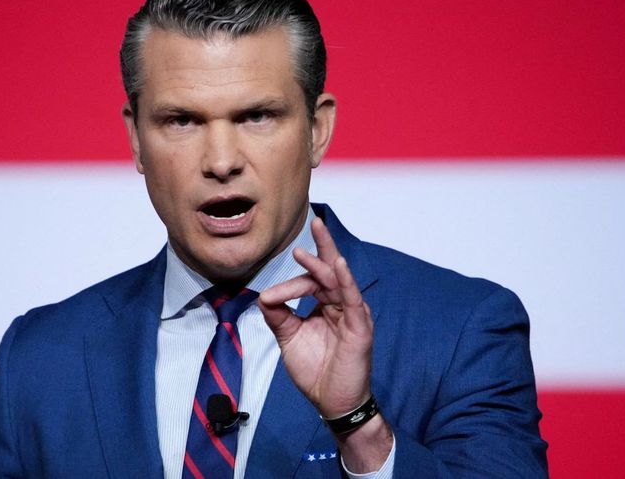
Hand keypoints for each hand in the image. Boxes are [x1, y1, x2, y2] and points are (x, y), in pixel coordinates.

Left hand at [257, 216, 373, 417]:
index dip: (291, 283)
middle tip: (315, 221)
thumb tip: (263, 294)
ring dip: (326, 260)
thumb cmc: (316, 370)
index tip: (271, 296)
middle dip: (323, 245)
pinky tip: (337, 264)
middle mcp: (342, 305)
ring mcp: (354, 314)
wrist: (331, 402)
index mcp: (328, 306)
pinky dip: (345, 281)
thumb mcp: (290, 338)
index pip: (312, 282)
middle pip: (331, 270)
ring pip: (339, 281)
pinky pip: (353, 299)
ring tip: (314, 239)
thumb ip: (278, 315)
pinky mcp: (360, 327)